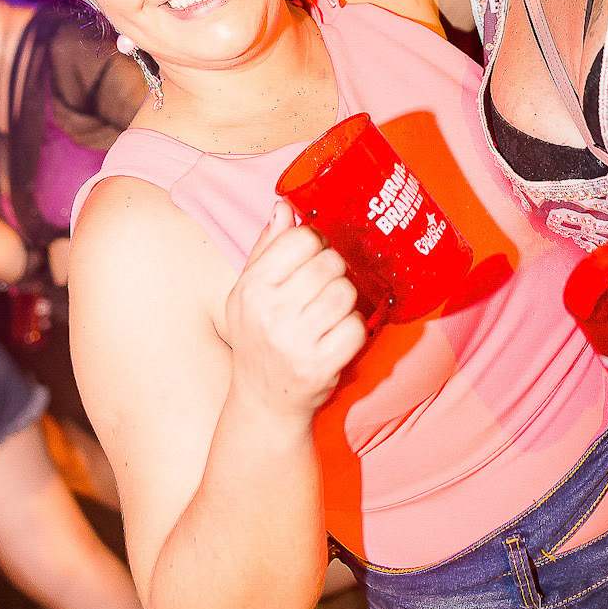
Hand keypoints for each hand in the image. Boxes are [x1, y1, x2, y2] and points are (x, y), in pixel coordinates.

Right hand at [225, 202, 366, 419]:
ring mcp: (295, 340)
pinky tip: (337, 337)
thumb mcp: (250, 291)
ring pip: (346, 292)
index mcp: (252, 287)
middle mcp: (270, 312)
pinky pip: (356, 328)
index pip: (302, 239)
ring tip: (329, 314)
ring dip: (345, 302)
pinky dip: (354, 331)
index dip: (317, 243)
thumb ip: (268, 248)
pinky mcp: (319, 365)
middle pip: (330, 263)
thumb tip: (283, 207)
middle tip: (323, 290)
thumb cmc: (260, 337)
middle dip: (334, 272)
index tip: (315, 256)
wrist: (265, 401)